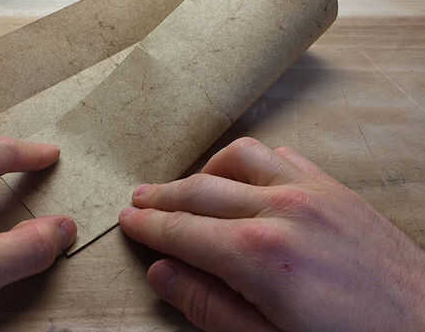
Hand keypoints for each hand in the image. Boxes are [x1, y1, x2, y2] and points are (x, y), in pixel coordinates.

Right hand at [119, 137, 424, 331]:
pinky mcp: (335, 188)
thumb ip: (209, 306)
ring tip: (188, 188)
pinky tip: (243, 179)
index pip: (182, 229)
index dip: (149, 225)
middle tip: (140, 200)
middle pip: (201, 190)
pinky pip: (280, 156)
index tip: (128, 220)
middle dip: (164, 196)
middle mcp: (282, 209)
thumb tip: (162, 274)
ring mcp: (311, 192)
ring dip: (205, 170)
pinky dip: (250, 162)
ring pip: (238, 158)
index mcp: (259, 254)